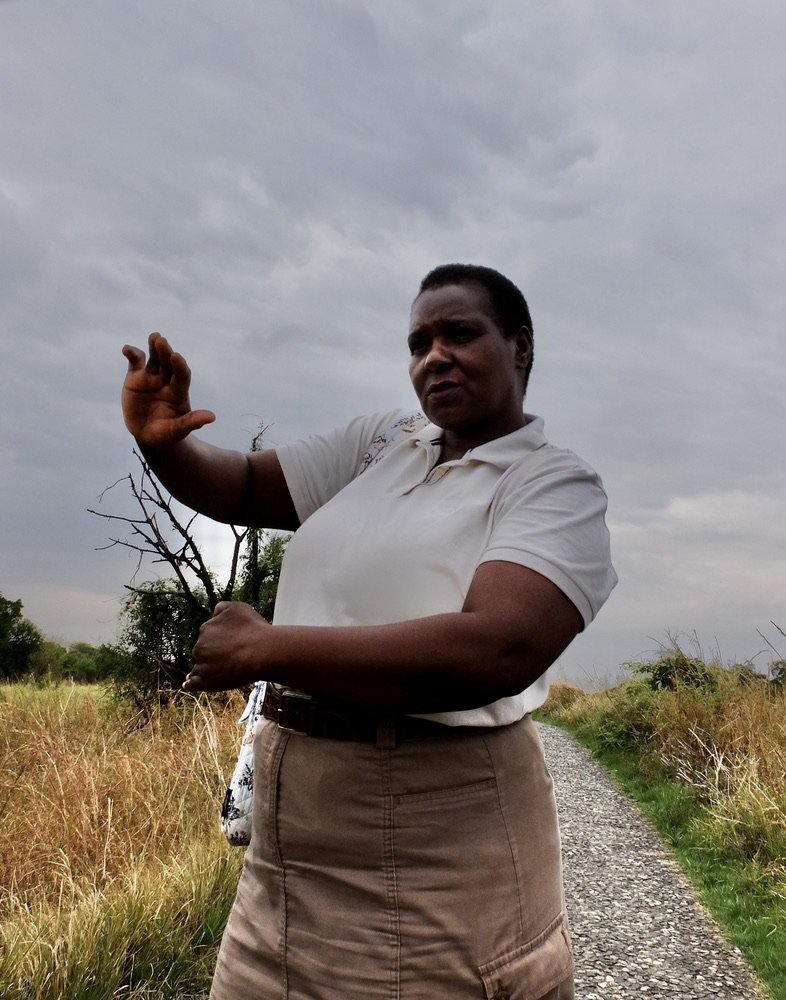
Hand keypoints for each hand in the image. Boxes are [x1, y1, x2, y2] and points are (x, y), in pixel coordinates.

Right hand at [121, 333, 215, 447]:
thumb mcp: (178, 430)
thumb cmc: (167, 433)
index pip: (182, 376)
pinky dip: (132, 354)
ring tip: (155, 336)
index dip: (180, 366)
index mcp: (179, 392)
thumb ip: (192, 422)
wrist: (148, 434)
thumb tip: (212, 417)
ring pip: (154, 359)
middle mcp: (167, 381)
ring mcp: (152, 377)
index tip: (177, 357)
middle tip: (162, 341)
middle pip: (168, 364)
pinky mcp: (136, 377)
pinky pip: (135, 363)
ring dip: (154, 348)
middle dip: (166, 352)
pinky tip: (127, 349)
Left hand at [184, 602, 269, 691]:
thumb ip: (221, 607)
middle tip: (232, 656)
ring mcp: (202, 666)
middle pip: (202, 651)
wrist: (262, 652)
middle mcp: (200, 647)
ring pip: (199, 667)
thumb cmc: (253, 629)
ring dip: (205, 668)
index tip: (231, 642)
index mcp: (205, 629)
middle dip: (212, 653)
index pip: (208, 634)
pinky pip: (193, 684)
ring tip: (219, 671)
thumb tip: (214, 612)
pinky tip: (189, 684)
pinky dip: (190, 684)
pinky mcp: (206, 682)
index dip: (220, 639)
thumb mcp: (237, 607)